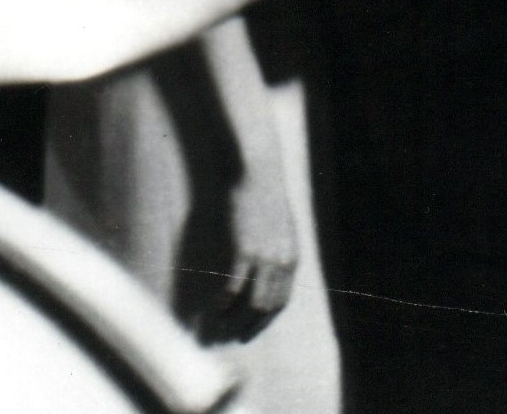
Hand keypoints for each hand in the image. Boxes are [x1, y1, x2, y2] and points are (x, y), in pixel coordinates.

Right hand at [196, 162, 299, 344]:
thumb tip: (271, 271)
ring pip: (252, 302)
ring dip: (236, 318)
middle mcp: (282, 262)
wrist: (255, 172)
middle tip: (235, 335)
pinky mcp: (245, 250)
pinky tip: (214, 307)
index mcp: (292, 257)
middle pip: (268, 307)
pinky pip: (234, 286)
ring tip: (220, 325)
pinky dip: (224, 301)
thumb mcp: (281, 227)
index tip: (251, 329)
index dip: (266, 320)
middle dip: (251, 326)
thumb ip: (279, 251)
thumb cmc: (264, 195)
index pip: (281, 301)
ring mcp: (264, 257)